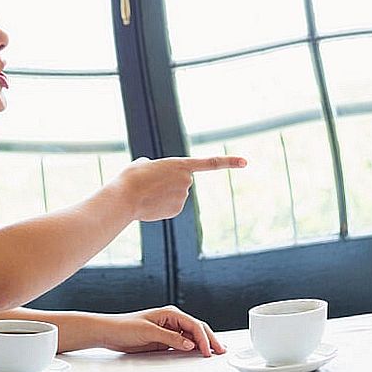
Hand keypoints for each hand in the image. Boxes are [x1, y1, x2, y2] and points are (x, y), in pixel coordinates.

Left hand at [97, 305, 225, 356]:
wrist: (109, 332)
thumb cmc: (125, 327)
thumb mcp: (149, 332)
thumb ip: (170, 338)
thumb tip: (190, 344)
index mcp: (171, 313)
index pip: (194, 325)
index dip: (204, 338)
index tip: (209, 351)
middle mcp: (173, 320)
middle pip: (198, 329)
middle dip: (210, 339)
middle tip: (221, 352)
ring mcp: (170, 330)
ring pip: (192, 336)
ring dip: (204, 344)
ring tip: (215, 353)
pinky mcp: (165, 340)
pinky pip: (183, 343)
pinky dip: (193, 348)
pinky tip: (200, 354)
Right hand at [117, 156, 246, 221]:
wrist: (125, 197)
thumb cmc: (131, 178)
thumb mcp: (144, 164)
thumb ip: (156, 166)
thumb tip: (155, 174)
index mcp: (181, 165)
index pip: (210, 163)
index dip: (229, 162)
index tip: (245, 162)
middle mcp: (187, 181)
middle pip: (183, 181)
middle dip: (170, 183)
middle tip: (152, 183)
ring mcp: (184, 197)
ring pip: (177, 194)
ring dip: (164, 194)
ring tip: (148, 194)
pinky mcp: (177, 210)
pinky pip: (172, 206)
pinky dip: (163, 205)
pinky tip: (151, 204)